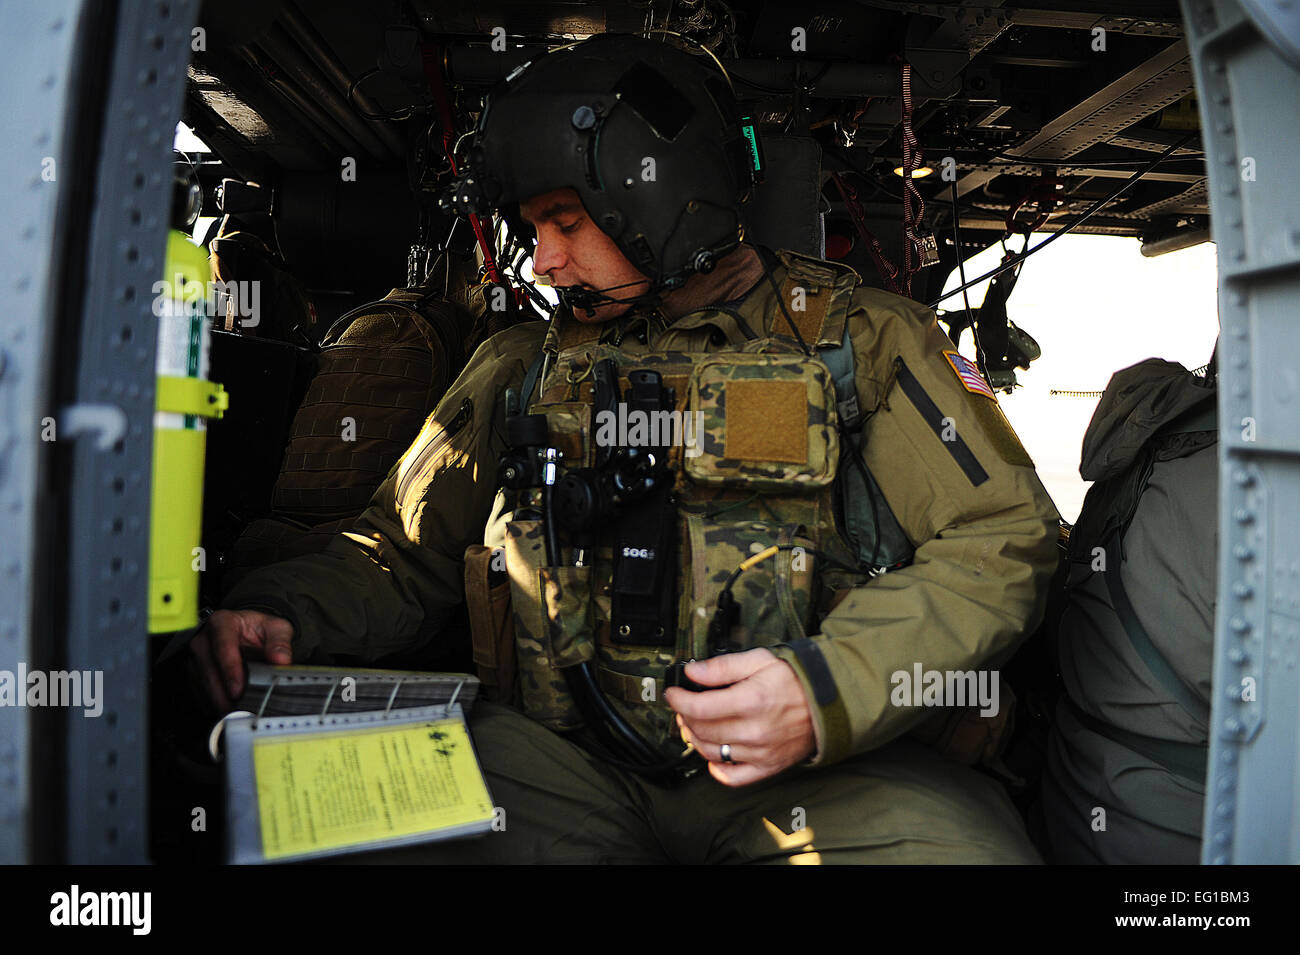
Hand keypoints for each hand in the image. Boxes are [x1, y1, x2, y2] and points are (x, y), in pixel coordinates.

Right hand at [189, 609, 293, 713]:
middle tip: (242, 711)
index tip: (237, 690)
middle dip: (225, 695)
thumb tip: (281, 660)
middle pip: (209, 672)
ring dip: (221, 702)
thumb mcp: (275, 627)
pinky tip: (232, 710)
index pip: (223, 647)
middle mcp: (203, 640)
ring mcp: (196, 659)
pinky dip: (216, 704)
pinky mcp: (194, 674)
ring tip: (240, 714)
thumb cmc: (258, 629)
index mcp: (222, 623)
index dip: (230, 670)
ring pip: (204, 686)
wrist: (245, 631)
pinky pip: (202, 694)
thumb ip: (280, 642)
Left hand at [664, 648, 814, 786]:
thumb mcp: (759, 660)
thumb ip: (722, 667)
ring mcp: (760, 753)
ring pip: (711, 753)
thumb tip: (692, 671)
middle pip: (701, 730)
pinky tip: (714, 754)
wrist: (829, 703)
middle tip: (684, 706)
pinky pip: (733, 778)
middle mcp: (754, 731)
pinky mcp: (767, 767)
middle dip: (685, 717)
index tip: (673, 693)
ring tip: (696, 724)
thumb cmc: (795, 680)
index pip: (699, 708)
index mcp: (751, 701)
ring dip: (696, 738)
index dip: (679, 700)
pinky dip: (717, 769)